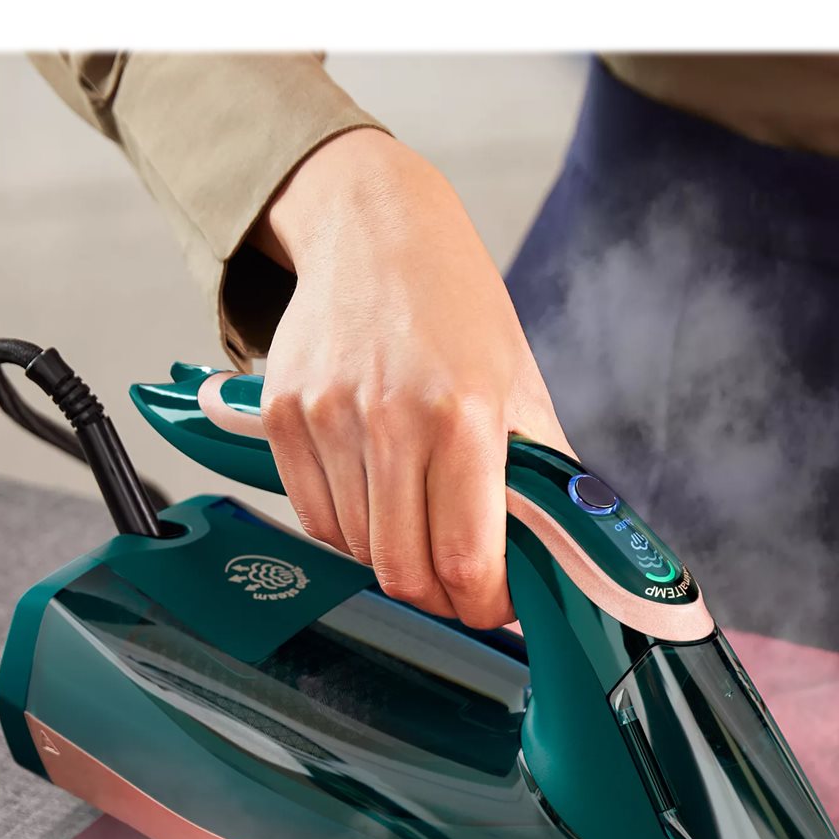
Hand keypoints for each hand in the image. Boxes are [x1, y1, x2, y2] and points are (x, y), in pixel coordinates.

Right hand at [254, 128, 571, 628]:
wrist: (375, 231)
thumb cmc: (457, 309)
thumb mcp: (520, 385)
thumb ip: (540, 479)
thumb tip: (557, 562)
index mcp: (464, 414)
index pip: (463, 558)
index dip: (483, 605)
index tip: (496, 608)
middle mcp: (390, 418)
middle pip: (402, 569)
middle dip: (439, 598)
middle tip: (461, 589)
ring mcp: (327, 418)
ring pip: (354, 549)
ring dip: (392, 559)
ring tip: (420, 526)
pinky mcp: (281, 416)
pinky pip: (312, 516)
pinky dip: (347, 529)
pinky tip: (376, 500)